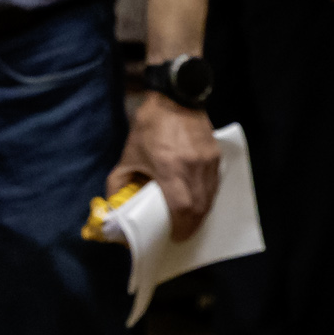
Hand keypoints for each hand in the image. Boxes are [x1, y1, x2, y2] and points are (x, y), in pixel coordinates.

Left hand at [111, 93, 220, 238]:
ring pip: (211, 197)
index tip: (176, 236)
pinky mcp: (217, 156)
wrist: (174, 98)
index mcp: (169, 167)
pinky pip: (215, 184)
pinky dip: (207, 197)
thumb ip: (119, 182)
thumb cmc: (148, 127)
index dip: (182, 227)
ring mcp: (209, 161)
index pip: (183, 207)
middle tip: (182, 232)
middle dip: (192, 225)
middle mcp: (193, 167)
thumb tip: (116, 206)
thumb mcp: (128, 154)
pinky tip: (198, 200)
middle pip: (200, 207)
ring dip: (201, 213)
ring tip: (190, 220)